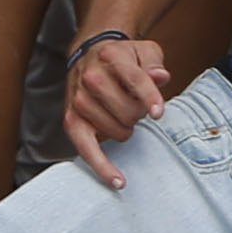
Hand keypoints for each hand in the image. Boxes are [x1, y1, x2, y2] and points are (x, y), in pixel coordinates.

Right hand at [61, 29, 173, 188]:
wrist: (89, 56)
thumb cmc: (122, 58)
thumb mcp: (143, 51)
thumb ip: (154, 64)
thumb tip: (160, 77)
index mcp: (111, 56)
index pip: (134, 79)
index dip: (149, 97)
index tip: (159, 113)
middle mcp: (91, 77)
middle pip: (127, 110)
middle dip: (140, 113)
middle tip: (138, 105)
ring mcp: (79, 100)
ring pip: (116, 130)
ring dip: (127, 128)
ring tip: (122, 113)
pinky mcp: (72, 121)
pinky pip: (86, 149)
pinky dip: (102, 167)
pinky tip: (117, 180)